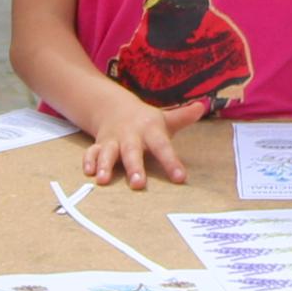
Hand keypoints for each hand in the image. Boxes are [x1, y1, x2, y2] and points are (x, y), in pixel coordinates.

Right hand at [80, 89, 206, 188]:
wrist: (115, 108)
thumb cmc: (146, 121)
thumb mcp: (165, 119)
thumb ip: (183, 117)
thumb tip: (202, 106)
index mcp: (150, 130)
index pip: (163, 147)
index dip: (171, 162)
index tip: (180, 178)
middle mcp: (131, 135)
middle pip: (132, 152)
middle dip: (134, 168)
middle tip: (138, 184)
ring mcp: (113, 140)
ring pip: (108, 153)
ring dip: (105, 165)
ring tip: (103, 180)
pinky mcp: (99, 145)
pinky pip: (91, 152)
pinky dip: (89, 161)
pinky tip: (88, 173)